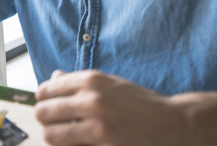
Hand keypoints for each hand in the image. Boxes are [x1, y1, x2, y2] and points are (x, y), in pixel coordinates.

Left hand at [34, 70, 185, 145]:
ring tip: (64, 135)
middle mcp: (93, 101)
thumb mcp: (110, 84)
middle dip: (45, 119)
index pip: (45, 90)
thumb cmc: (139, 104)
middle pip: (43, 113)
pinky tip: (80, 143)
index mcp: (92, 80)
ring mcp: (99, 127)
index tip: (47, 104)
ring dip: (54, 136)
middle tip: (53, 122)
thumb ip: (79, 81)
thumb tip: (52, 78)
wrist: (173, 125)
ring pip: (51, 135)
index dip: (43, 99)